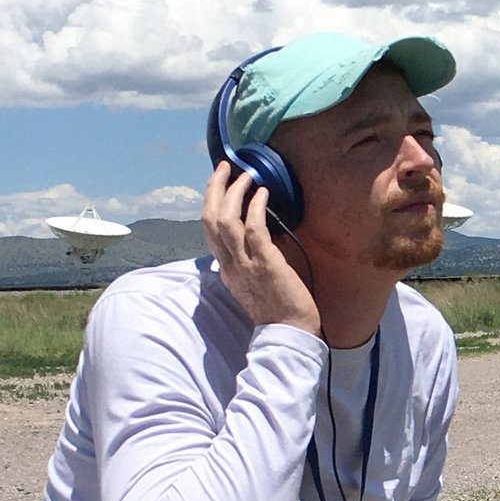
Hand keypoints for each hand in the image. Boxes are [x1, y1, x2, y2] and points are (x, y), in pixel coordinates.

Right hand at [201, 162, 320, 335]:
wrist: (290, 332)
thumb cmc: (278, 308)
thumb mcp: (253, 284)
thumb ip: (248, 263)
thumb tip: (254, 240)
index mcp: (226, 269)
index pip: (209, 230)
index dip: (211, 203)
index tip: (219, 185)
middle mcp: (229, 265)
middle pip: (209, 220)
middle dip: (213, 189)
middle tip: (223, 168)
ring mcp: (245, 264)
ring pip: (225, 221)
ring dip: (233, 193)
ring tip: (245, 175)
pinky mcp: (265, 264)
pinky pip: (254, 229)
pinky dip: (256, 208)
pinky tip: (263, 193)